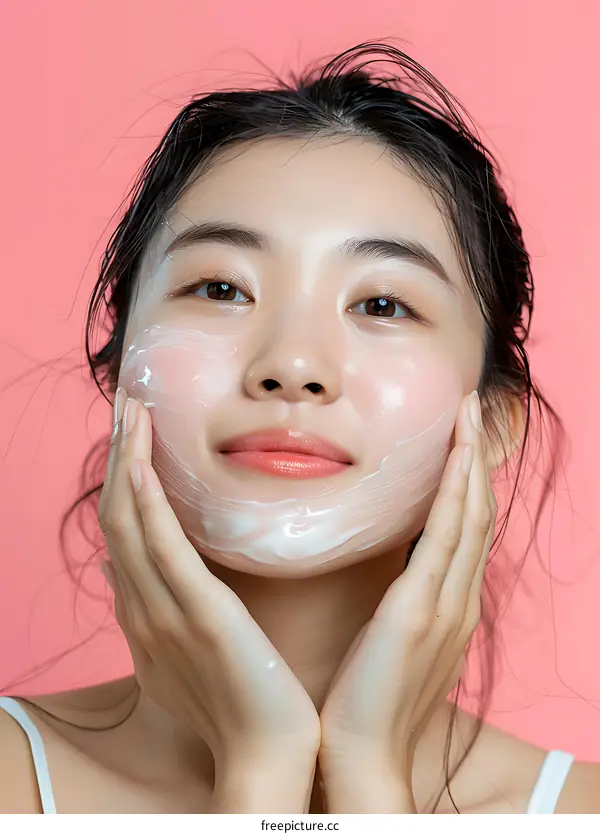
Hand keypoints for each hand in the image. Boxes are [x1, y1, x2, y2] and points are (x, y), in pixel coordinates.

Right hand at [98, 389, 319, 811]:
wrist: (266, 753)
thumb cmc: (243, 698)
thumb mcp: (194, 646)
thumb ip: (173, 603)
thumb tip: (144, 566)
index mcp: (145, 612)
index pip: (122, 529)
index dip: (120, 476)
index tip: (131, 433)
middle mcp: (142, 606)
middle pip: (116, 514)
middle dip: (117, 453)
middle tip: (126, 402)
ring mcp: (164, 609)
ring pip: (128, 520)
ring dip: (125, 459)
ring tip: (130, 409)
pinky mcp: (196, 613)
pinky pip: (160, 548)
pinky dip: (143, 501)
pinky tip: (139, 461)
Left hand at [319, 391, 496, 812]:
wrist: (362, 754)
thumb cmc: (370, 699)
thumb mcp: (393, 642)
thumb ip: (401, 604)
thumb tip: (391, 573)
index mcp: (449, 605)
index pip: (465, 530)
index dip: (468, 480)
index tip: (461, 438)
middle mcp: (458, 599)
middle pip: (477, 513)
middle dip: (476, 457)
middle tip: (471, 409)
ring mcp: (445, 603)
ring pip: (469, 517)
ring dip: (471, 461)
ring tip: (468, 414)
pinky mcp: (420, 610)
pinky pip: (445, 538)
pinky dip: (456, 493)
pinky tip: (458, 457)